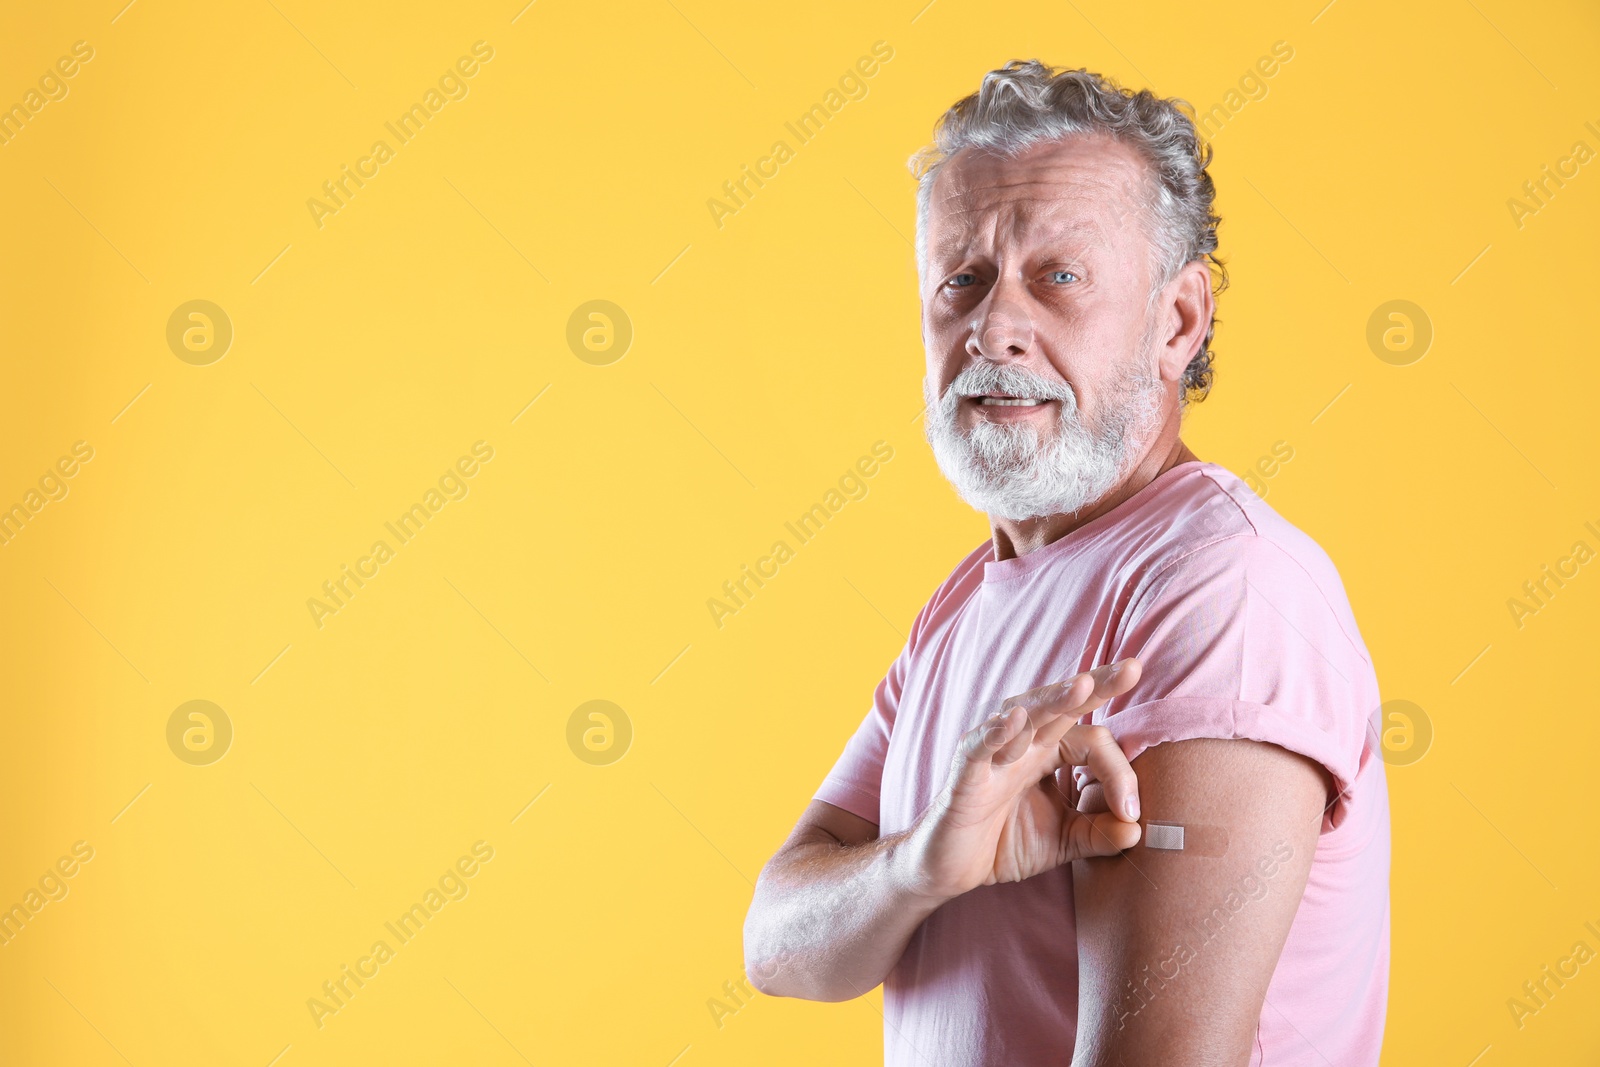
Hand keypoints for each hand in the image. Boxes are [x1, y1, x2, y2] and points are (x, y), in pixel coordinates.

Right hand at [903, 657, 1143, 900]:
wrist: (951, 869)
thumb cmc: (1003, 843)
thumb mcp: (1063, 841)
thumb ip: (1100, 834)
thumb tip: (1137, 830)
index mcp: (1048, 753)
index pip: (1092, 741)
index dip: (1120, 773)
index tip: (1131, 813)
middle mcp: (1023, 745)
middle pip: (1061, 704)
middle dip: (1097, 684)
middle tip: (1133, 668)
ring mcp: (993, 756)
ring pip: (1023, 715)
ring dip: (1053, 700)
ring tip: (1083, 686)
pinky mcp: (965, 776)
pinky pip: (979, 747)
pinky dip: (995, 733)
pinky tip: (1015, 719)